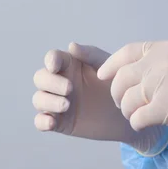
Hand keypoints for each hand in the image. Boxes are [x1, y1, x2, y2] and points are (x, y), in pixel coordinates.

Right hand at [33, 43, 167, 152]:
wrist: (129, 110)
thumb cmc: (118, 82)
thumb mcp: (107, 65)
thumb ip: (90, 55)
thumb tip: (71, 45)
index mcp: (70, 64)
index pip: (52, 58)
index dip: (50, 60)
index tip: (55, 66)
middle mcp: (60, 81)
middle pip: (40, 78)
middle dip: (50, 82)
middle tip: (70, 89)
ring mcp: (58, 101)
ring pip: (38, 99)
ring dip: (47, 101)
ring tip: (67, 105)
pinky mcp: (60, 122)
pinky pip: (40, 121)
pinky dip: (41, 122)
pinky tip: (52, 123)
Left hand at [97, 40, 167, 139]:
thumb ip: (167, 59)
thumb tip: (142, 69)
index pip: (128, 52)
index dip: (111, 65)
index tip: (102, 76)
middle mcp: (164, 61)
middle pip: (122, 77)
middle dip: (117, 93)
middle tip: (124, 104)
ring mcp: (167, 83)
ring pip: (127, 99)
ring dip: (128, 111)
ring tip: (137, 115)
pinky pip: (138, 117)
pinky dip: (138, 123)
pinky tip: (147, 123)